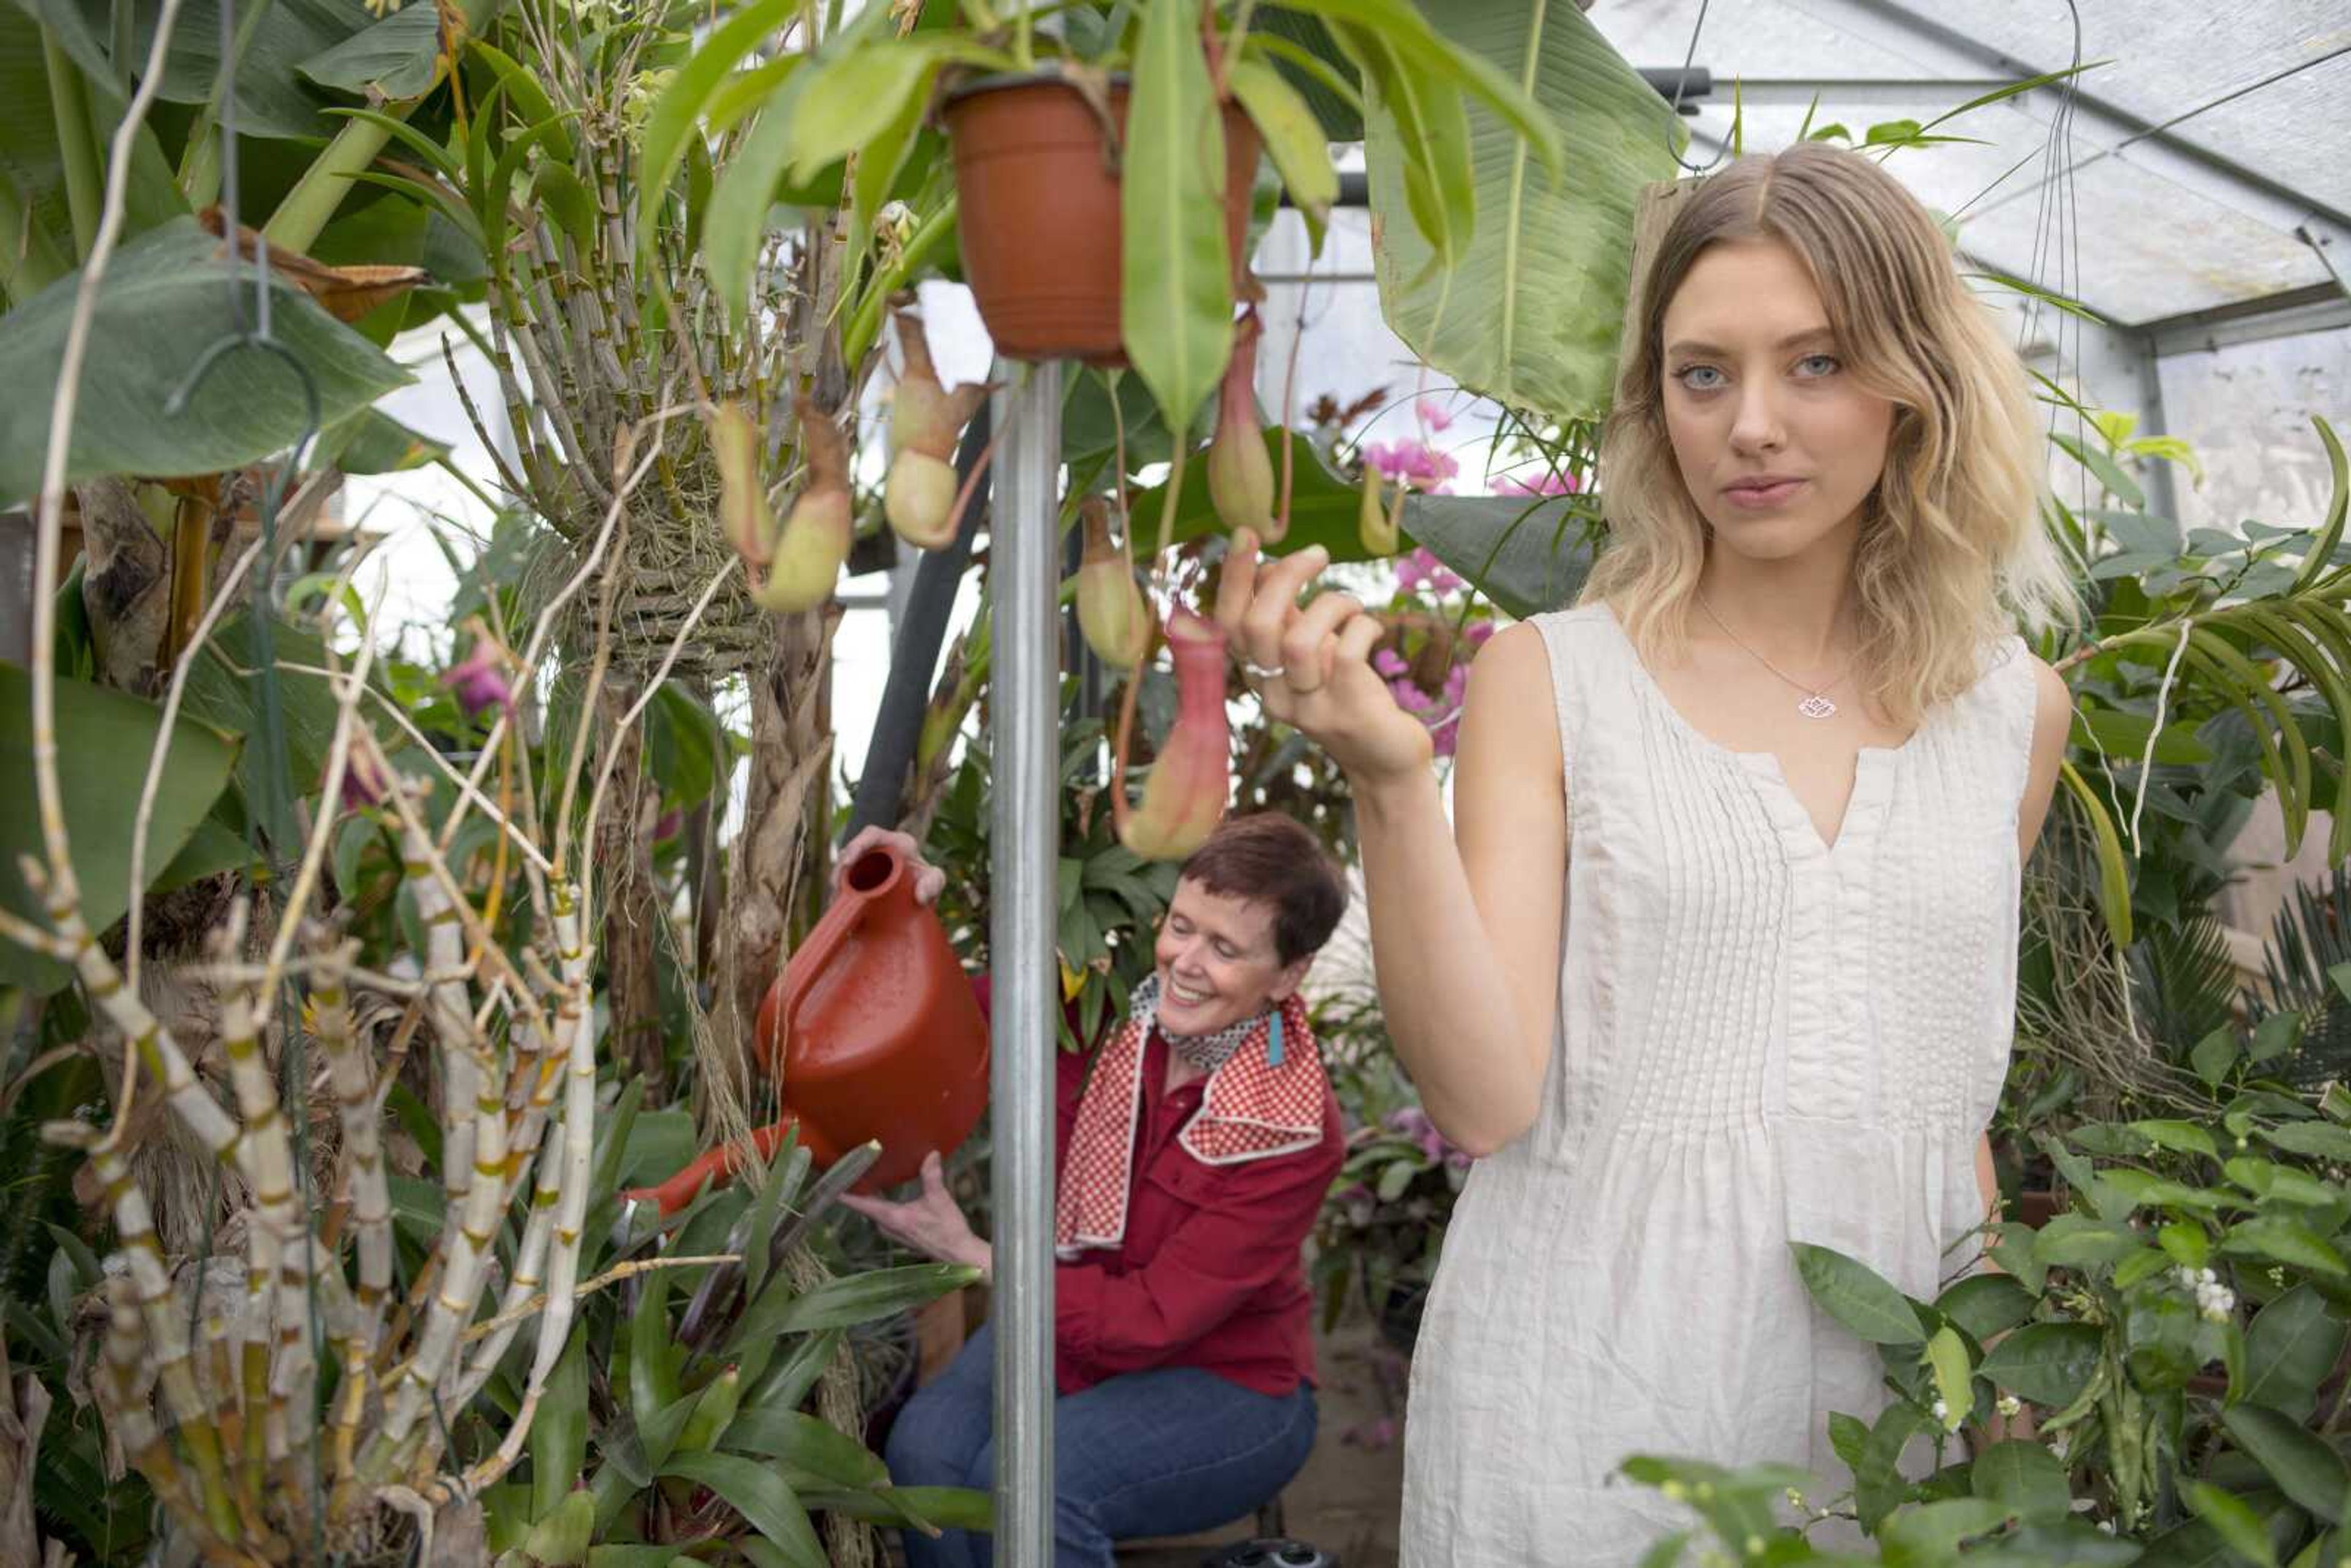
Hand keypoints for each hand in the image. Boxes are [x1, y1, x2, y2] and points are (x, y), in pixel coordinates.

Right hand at [836, 825, 945, 904]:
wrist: (919, 901)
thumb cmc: (927, 882)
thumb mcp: (935, 879)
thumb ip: (934, 883)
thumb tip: (921, 897)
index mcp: (895, 843)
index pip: (872, 834)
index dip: (857, 844)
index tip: (849, 861)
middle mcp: (876, 851)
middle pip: (851, 852)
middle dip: (840, 867)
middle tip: (837, 886)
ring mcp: (864, 866)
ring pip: (843, 870)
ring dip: (837, 884)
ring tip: (836, 900)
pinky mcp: (856, 882)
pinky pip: (843, 886)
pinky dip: (838, 896)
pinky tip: (836, 907)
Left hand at [838, 1152, 989, 1273]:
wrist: (958, 1253)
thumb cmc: (948, 1228)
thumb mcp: (940, 1199)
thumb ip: (932, 1176)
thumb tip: (931, 1154)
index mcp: (893, 1217)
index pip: (862, 1204)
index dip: (845, 1194)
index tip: (831, 1184)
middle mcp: (888, 1227)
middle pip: (865, 1207)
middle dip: (856, 1192)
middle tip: (849, 1173)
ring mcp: (894, 1233)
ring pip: (874, 1213)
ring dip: (868, 1199)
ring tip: (864, 1179)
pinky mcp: (902, 1235)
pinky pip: (883, 1217)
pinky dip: (879, 1205)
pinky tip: (884, 1194)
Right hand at [1213, 531, 1435, 786]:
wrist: (1386, 759)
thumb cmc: (1347, 692)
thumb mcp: (1310, 652)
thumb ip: (1285, 617)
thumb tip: (1269, 568)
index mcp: (1258, 676)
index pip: (1229, 624)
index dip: (1233, 578)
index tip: (1247, 534)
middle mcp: (1274, 695)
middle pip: (1259, 627)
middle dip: (1288, 578)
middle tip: (1319, 554)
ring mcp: (1309, 708)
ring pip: (1299, 642)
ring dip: (1331, 605)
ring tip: (1352, 605)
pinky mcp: (1348, 713)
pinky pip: (1347, 654)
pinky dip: (1362, 627)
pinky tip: (1372, 629)